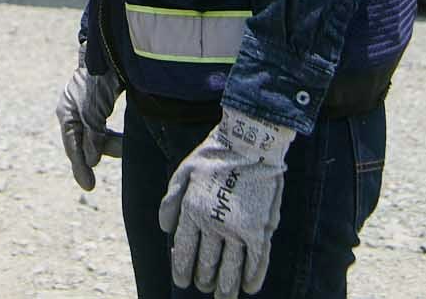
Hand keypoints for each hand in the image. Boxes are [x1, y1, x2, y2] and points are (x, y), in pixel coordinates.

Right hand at [54, 47, 122, 190]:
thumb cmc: (100, 75)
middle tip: (125, 152)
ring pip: (98, 135)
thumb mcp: (94, 106)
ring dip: (112, 143)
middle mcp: (74, 110)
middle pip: (87, 141)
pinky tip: (127, 137)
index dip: (80, 166)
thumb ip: (92, 133)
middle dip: (104, 150)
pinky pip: (105, 126)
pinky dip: (115, 134)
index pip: (72, 145)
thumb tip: (90, 160)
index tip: (89, 187)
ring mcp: (87, 105)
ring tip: (128, 146)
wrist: (111, 43)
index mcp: (67, 111)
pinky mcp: (101, 101)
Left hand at [158, 108, 292, 298]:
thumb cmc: (214, 156)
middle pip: (207, 266)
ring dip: (226, 288)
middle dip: (204, 281)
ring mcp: (238, 229)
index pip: (184, 254)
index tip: (183, 281)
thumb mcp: (183, 172)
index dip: (182, 272)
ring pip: (231, 271)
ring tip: (224, 297)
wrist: (250, 141)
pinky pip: (257, 263)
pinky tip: (248, 287)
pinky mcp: (260, 229)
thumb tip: (165, 229)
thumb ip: (170, 202)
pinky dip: (252, 279)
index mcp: (192, 211)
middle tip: (205, 286)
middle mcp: (213, 224)